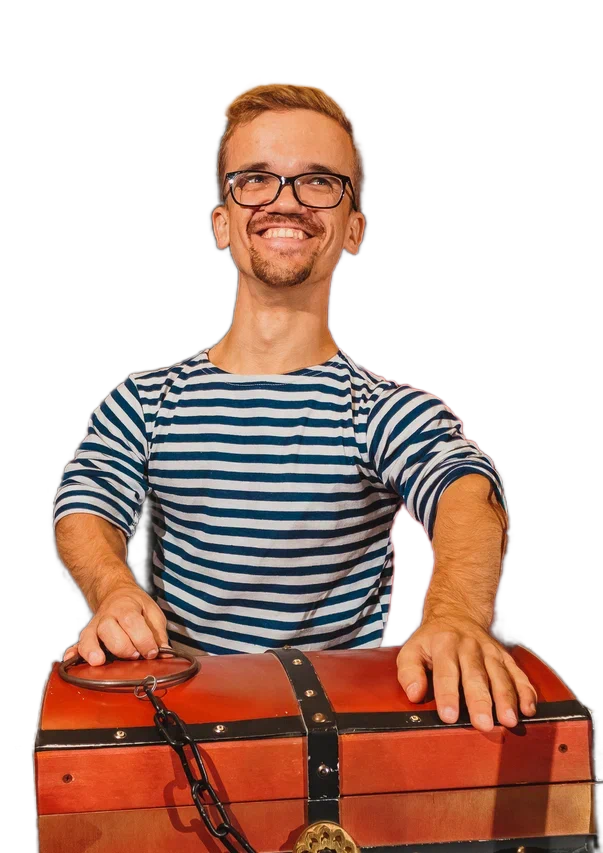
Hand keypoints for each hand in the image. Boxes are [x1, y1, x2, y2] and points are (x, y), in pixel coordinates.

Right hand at [62, 585, 169, 665]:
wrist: (116, 594)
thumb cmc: (137, 606)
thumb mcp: (153, 612)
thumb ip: (158, 633)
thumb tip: (165, 653)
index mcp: (126, 608)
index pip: (132, 622)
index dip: (143, 639)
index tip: (152, 653)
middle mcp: (107, 617)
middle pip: (109, 630)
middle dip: (122, 646)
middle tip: (134, 656)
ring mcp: (94, 627)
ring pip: (89, 637)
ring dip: (93, 650)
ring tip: (99, 661)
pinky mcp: (87, 636)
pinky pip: (77, 644)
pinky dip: (74, 653)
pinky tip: (71, 661)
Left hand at [396, 618, 538, 731]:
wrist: (458, 614)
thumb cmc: (432, 641)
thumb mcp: (412, 650)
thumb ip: (409, 672)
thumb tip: (414, 694)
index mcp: (443, 645)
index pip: (445, 672)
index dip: (447, 695)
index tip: (449, 716)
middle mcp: (469, 647)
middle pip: (475, 675)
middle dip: (480, 700)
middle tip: (483, 724)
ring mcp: (490, 651)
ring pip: (500, 675)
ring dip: (506, 698)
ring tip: (509, 720)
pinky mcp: (505, 657)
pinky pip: (517, 673)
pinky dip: (525, 691)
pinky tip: (528, 709)